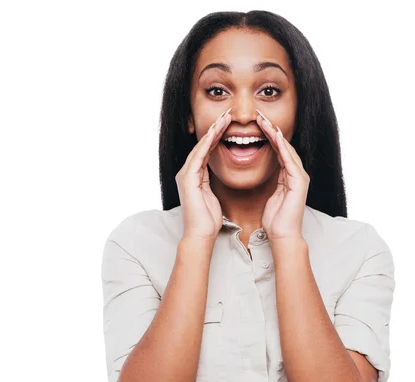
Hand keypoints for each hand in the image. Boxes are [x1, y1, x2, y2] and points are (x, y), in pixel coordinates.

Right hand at [175, 108, 231, 240]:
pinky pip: (199, 156)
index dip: (217, 136)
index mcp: (194, 176)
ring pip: (201, 147)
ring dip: (213, 131)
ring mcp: (185, 174)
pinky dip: (208, 143)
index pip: (206, 151)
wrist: (200, 234)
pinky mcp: (188, 179)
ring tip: (225, 118)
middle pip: (202, 145)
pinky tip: (217, 133)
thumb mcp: (212, 196)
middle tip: (227, 114)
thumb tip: (217, 176)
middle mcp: (187, 172)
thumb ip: (211, 183)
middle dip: (215, 129)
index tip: (228, 124)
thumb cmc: (208, 220)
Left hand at [256, 109, 309, 240]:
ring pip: (287, 149)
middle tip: (260, 115)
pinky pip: (290, 160)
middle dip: (272, 130)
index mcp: (289, 176)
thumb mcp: (271, 195)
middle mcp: (297, 174)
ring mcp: (300, 177)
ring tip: (264, 121)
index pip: (278, 151)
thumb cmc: (275, 219)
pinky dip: (282, 147)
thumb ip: (272, 182)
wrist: (283, 234)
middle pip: (284, 146)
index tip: (257, 124)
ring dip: (276, 134)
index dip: (268, 137)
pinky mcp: (299, 181)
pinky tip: (274, 136)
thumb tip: (264, 174)